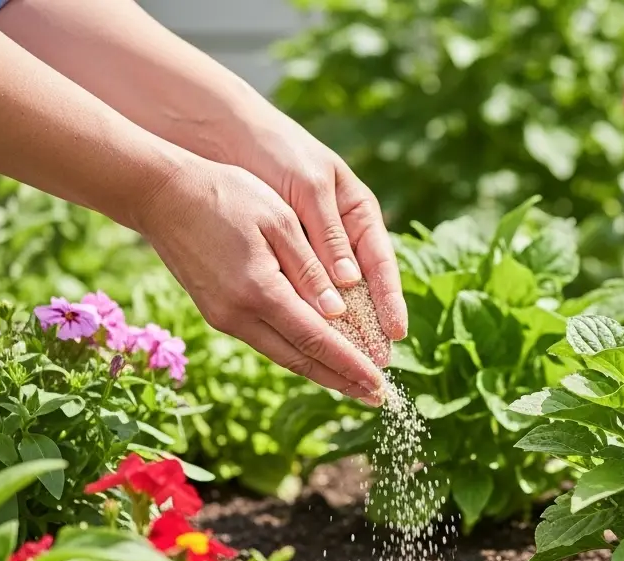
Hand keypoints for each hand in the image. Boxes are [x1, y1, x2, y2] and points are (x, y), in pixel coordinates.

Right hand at [136, 156, 385, 404]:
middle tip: (377, 397)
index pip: (318, 341)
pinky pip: (267, 342)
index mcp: (261, 291)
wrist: (160, 195)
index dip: (352, 366)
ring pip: (283, 355)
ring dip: (321, 372)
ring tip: (354, 383)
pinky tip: (319, 356)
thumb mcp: (279, 221)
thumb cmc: (226, 196)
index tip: (380, 385)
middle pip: (302, 360)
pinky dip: (298, 353)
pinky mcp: (217, 313)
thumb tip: (338, 312)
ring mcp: (225, 318)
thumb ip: (310, 267)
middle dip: (342, 381)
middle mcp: (240, 315)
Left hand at [227, 112, 406, 343]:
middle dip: (371, 323)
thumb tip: (348, 285)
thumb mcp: (307, 189)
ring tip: (351, 361)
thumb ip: (327, 234)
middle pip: (364, 286)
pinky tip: (313, 337)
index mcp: (359, 211)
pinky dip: (311, 312)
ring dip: (344, 326)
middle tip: (379, 361)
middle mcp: (344, 232)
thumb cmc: (276, 153)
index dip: (390, 299)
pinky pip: (306, 288)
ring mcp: (318, 243)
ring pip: (336, 292)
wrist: (227, 135)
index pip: (382, 262)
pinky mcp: (289, 250)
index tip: (396, 332)